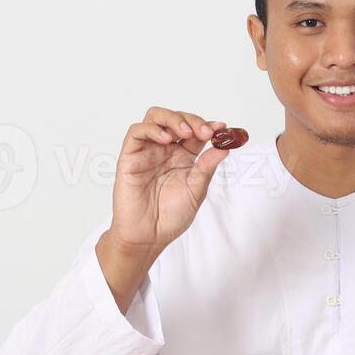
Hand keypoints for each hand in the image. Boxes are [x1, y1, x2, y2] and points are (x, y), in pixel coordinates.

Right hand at [106, 107, 231, 253]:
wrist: (149, 236)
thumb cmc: (170, 217)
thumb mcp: (196, 191)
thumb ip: (207, 167)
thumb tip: (225, 148)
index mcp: (182, 157)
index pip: (195, 132)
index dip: (208, 126)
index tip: (222, 128)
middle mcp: (165, 150)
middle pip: (176, 119)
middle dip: (193, 120)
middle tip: (206, 132)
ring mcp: (147, 151)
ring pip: (155, 117)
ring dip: (173, 118)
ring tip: (186, 132)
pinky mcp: (130, 156)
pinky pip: (136, 132)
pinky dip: (151, 129)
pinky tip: (166, 139)